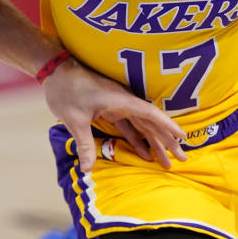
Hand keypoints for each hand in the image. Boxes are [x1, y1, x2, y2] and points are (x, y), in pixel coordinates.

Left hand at [42, 59, 187, 172]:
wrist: (55, 70)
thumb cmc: (66, 90)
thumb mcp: (74, 119)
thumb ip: (85, 143)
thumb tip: (87, 168)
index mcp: (120, 100)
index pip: (150, 113)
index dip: (167, 125)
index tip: (183, 137)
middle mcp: (124, 102)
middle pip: (151, 123)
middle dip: (167, 141)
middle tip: (182, 159)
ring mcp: (118, 105)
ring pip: (142, 125)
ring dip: (154, 143)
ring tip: (167, 161)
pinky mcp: (110, 108)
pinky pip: (129, 126)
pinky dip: (137, 139)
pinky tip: (144, 153)